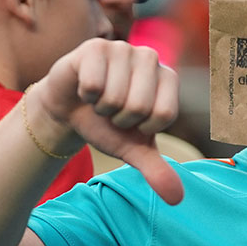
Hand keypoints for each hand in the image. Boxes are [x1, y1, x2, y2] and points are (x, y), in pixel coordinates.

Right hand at [27, 38, 183, 204]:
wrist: (69, 109)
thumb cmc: (107, 125)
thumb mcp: (132, 150)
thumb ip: (156, 171)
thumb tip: (177, 199)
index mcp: (169, 78)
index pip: (162, 115)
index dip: (140, 128)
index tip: (131, 121)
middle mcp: (150, 57)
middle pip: (139, 106)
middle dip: (118, 119)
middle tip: (111, 110)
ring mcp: (123, 48)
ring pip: (115, 97)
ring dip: (101, 107)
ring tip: (98, 99)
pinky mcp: (95, 46)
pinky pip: (92, 84)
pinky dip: (85, 94)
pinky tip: (84, 88)